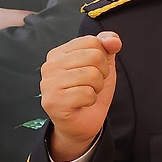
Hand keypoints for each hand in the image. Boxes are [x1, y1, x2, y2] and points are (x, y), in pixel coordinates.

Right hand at [41, 32, 122, 161]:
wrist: (83, 122)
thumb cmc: (90, 91)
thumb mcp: (103, 65)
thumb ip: (108, 46)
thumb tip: (113, 40)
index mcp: (59, 53)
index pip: (92, 41)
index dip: (103, 57)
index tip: (95, 70)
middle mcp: (50, 66)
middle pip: (94, 57)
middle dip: (102, 73)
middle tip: (93, 84)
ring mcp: (48, 84)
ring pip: (92, 75)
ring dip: (97, 88)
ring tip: (87, 93)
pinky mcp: (53, 102)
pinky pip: (86, 94)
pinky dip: (91, 100)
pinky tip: (82, 103)